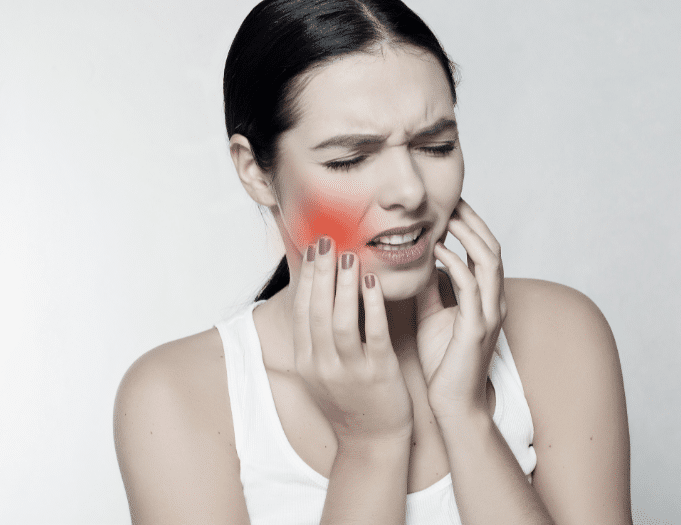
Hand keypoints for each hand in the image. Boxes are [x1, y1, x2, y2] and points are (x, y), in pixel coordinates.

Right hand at [293, 236, 413, 447]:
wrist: (372, 442)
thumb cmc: (350, 400)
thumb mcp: (321, 371)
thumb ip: (315, 337)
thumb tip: (314, 294)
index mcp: (306, 362)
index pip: (302, 311)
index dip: (307, 277)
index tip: (313, 248)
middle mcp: (322, 366)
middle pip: (317, 310)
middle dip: (322, 272)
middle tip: (328, 239)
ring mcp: (349, 371)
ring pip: (341, 320)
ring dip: (344, 284)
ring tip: (349, 255)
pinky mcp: (378, 374)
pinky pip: (374, 334)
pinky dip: (372, 305)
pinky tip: (373, 281)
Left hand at [415, 198, 506, 422]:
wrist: (454, 403)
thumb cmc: (444, 361)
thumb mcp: (432, 314)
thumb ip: (431, 288)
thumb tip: (417, 260)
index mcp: (485, 297)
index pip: (484, 250)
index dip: (470, 225)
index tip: (449, 204)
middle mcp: (493, 301)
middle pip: (492, 248)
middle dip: (473, 221)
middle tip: (451, 199)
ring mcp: (488, 313)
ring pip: (488, 261)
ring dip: (468, 235)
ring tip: (447, 215)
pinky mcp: (477, 327)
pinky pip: (470, 287)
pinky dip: (455, 263)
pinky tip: (436, 249)